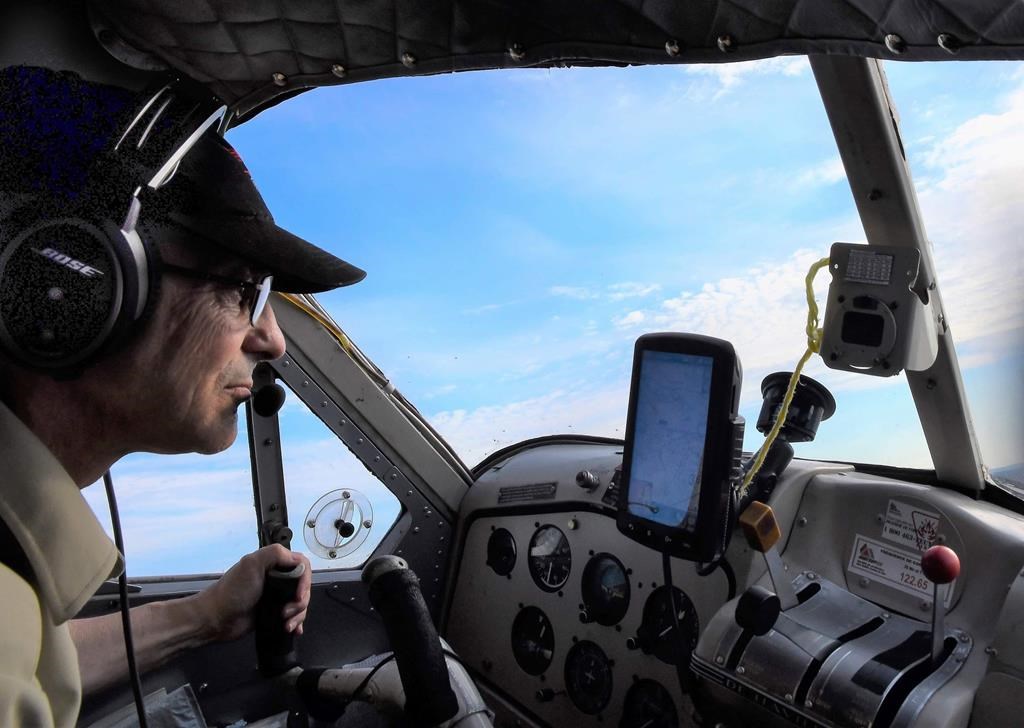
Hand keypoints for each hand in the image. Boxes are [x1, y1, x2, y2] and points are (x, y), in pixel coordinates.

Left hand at [195, 544, 311, 642]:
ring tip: (286, 625)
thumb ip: (275, 554)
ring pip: (300, 604)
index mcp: (273, 564)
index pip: (302, 566)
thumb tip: (297, 560)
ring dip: (298, 616)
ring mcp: (276, 597)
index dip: (305, 581)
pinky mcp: (273, 614)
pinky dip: (296, 623)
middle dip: (301, 602)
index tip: (298, 595)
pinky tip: (293, 630)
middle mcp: (277, 579)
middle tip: (287, 612)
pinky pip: (293, 617)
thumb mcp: (252, 564)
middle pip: (304, 587)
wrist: (216, 619)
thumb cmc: (232, 591)